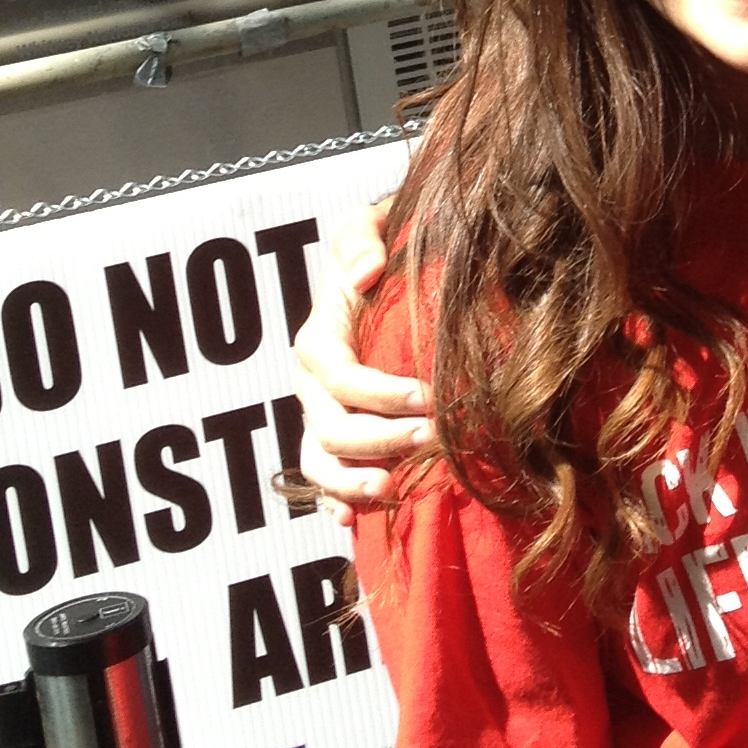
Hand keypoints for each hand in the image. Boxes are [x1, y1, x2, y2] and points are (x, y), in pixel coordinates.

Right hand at [289, 201, 430, 523]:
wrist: (388, 270)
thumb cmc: (381, 245)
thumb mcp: (368, 225)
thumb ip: (361, 239)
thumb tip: (364, 274)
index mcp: (319, 339)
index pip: (341, 379)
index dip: (381, 395)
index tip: (430, 397)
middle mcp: (312, 384)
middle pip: (333, 429)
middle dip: (383, 440)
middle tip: (435, 440)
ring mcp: (319, 414)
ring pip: (320, 463)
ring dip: (355, 481)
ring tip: (394, 486)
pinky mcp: (334, 438)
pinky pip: (323, 480)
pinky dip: (335, 501)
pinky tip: (353, 522)